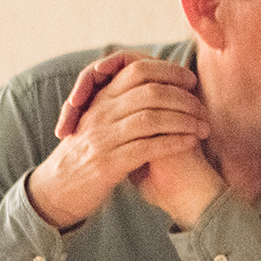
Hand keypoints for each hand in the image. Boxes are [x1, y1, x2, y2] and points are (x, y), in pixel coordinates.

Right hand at [27, 56, 209, 230]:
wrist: (56, 191)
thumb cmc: (87, 155)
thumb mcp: (99, 123)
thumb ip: (121, 104)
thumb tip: (156, 86)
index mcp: (100, 100)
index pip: (137, 70)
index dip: (169, 72)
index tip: (191, 81)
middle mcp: (100, 114)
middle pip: (150, 92)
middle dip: (183, 98)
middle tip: (203, 109)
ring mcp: (102, 138)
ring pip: (152, 118)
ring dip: (184, 121)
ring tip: (203, 128)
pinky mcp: (107, 163)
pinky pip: (147, 147)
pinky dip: (174, 142)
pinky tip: (191, 142)